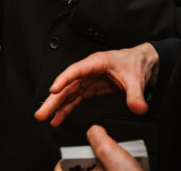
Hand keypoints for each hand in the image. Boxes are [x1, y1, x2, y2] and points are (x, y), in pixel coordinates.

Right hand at [35, 43, 158, 126]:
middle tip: (42, 112)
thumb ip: (136, 95)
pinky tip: (58, 118)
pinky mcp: (89, 87)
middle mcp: (88, 70)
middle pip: (66, 85)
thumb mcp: (136, 80)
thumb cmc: (133, 63)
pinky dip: (65, 108)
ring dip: (56, 105)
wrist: (139, 63)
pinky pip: (74, 98)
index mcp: (97, 62)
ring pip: (67, 93)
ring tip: (45, 117)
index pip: (76, 70)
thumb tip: (138, 108)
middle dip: (53, 99)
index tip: (54, 90)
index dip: (64, 80)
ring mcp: (87, 79)